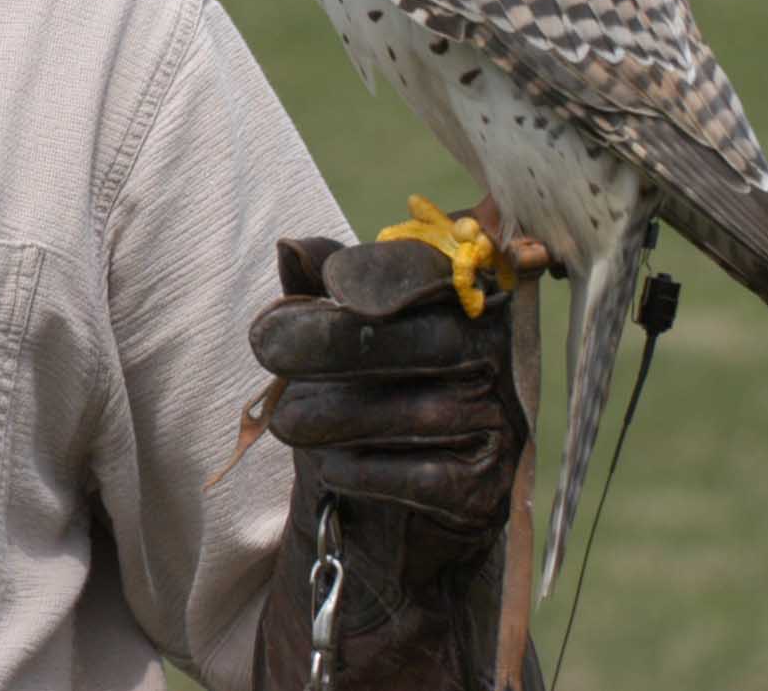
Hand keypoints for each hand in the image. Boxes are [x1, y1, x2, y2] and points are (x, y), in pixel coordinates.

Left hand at [246, 236, 540, 690]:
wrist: (385, 519)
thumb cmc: (358, 403)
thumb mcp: (330, 341)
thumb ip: (314, 290)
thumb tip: (288, 248)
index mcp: (464, 306)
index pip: (434, 275)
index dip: (381, 275)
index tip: (326, 284)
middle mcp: (496, 360)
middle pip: (429, 339)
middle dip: (338, 342)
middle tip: (266, 347)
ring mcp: (501, 426)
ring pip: (421, 411)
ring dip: (339, 416)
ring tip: (286, 424)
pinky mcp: (488, 490)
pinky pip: (425, 476)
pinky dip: (368, 471)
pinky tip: (332, 467)